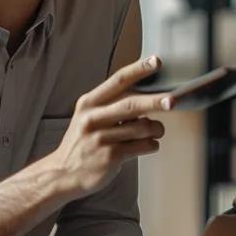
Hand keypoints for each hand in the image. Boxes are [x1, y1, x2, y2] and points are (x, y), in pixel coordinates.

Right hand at [45, 56, 170, 196]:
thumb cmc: (83, 141)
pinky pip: (144, 146)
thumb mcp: (89, 116)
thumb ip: (113, 104)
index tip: (157, 61)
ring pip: (142, 127)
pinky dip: (152, 144)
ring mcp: (101, 138)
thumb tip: (149, 94)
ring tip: (156, 131)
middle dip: (156, 101)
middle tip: (173, 101)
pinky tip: (148, 145)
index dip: (139, 69)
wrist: (62, 173)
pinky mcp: (110, 157)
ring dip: (157, 129)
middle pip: (132, 104)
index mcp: (89, 103)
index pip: (118, 80)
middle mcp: (93, 118)